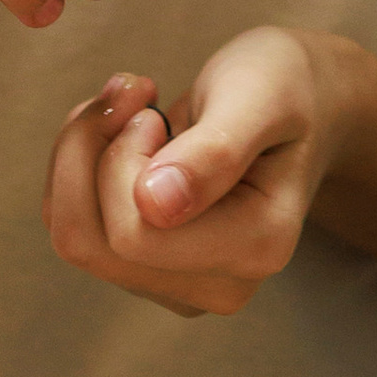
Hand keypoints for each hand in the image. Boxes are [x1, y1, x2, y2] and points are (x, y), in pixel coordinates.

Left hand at [42, 31, 346, 319]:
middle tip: (135, 93)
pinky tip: (120, 133)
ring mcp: (182, 285)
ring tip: (129, 106)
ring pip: (75, 238)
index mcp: (257, 246)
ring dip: (81, 156)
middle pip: (91, 241)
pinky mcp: (150, 272)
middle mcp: (220, 285)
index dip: (120, 157)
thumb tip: (156, 207)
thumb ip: (216, 150)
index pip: (135, 232)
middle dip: (90, 150)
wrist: (301, 104)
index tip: (150, 106)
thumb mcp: (261, 95)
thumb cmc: (285, 90)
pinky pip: (76, 231)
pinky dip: (79, 171)